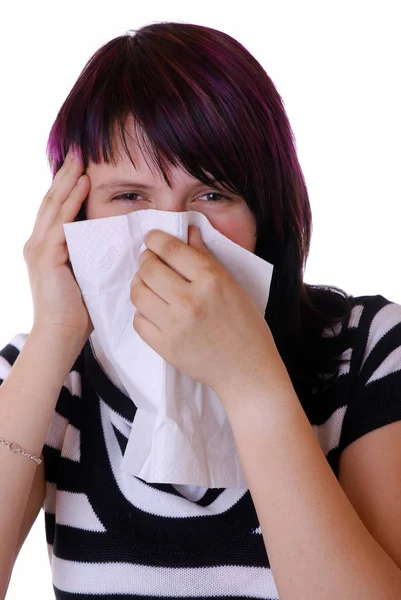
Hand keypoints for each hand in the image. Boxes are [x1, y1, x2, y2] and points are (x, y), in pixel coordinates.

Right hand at [23, 149, 92, 344]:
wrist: (61, 334)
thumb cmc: (77, 311)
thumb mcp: (87, 274)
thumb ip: (94, 254)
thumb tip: (116, 240)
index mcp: (46, 246)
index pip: (57, 209)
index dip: (68, 186)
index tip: (83, 167)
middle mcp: (37, 242)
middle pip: (52, 200)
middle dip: (66, 175)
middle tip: (79, 152)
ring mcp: (38, 247)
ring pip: (54, 206)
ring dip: (69, 181)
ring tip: (80, 160)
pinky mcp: (45, 255)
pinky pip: (61, 222)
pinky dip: (72, 202)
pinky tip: (83, 186)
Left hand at [129, 225, 276, 396]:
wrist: (246, 369)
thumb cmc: (245, 325)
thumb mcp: (232, 285)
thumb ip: (207, 257)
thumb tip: (188, 232)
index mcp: (211, 280)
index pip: (172, 250)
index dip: (156, 239)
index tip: (152, 239)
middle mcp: (190, 300)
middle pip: (149, 269)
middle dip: (144, 259)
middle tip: (148, 260)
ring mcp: (175, 325)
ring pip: (138, 293)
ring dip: (139, 283)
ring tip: (148, 283)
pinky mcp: (165, 346)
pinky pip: (138, 320)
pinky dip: (142, 311)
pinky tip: (153, 309)